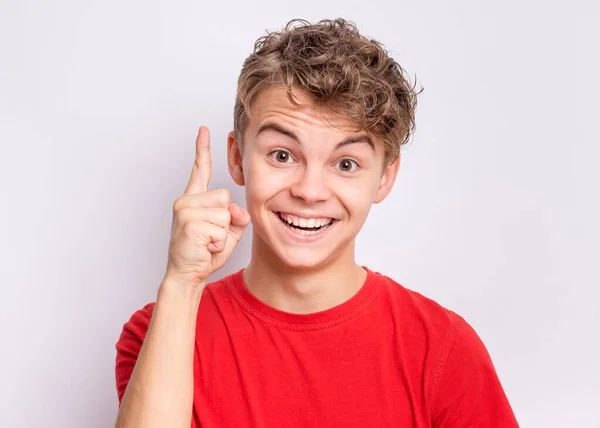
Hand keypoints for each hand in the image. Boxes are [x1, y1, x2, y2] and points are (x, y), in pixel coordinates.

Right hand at [163, 126, 249, 288]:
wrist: (187, 275)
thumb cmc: (206, 253)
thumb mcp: (228, 231)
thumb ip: (236, 215)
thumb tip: (235, 209)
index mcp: (194, 199)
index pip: (199, 170)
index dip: (202, 149)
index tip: (203, 129)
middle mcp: (186, 201)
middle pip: (225, 197)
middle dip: (226, 220)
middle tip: (210, 237)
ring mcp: (185, 211)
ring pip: (225, 214)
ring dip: (222, 234)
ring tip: (207, 243)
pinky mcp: (189, 224)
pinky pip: (221, 229)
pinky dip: (219, 243)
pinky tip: (205, 248)